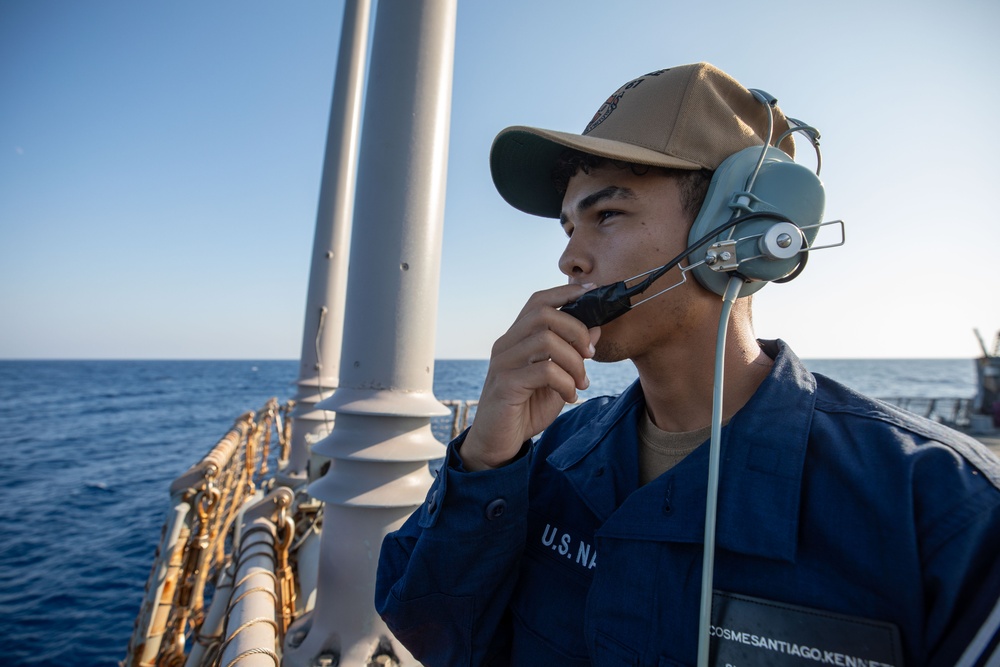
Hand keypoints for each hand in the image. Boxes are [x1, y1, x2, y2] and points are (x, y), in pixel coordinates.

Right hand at [460, 283, 600, 470]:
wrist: (498, 444)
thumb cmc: (526, 409)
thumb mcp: (557, 379)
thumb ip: (573, 354)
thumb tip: (596, 327)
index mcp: (517, 338)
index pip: (538, 301)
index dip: (566, 292)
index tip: (593, 292)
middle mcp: (506, 345)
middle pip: (543, 314)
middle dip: (576, 329)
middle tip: (591, 353)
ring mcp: (503, 364)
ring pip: (546, 340)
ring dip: (574, 361)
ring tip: (582, 382)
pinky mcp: (505, 385)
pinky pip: (544, 371)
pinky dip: (565, 383)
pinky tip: (570, 397)